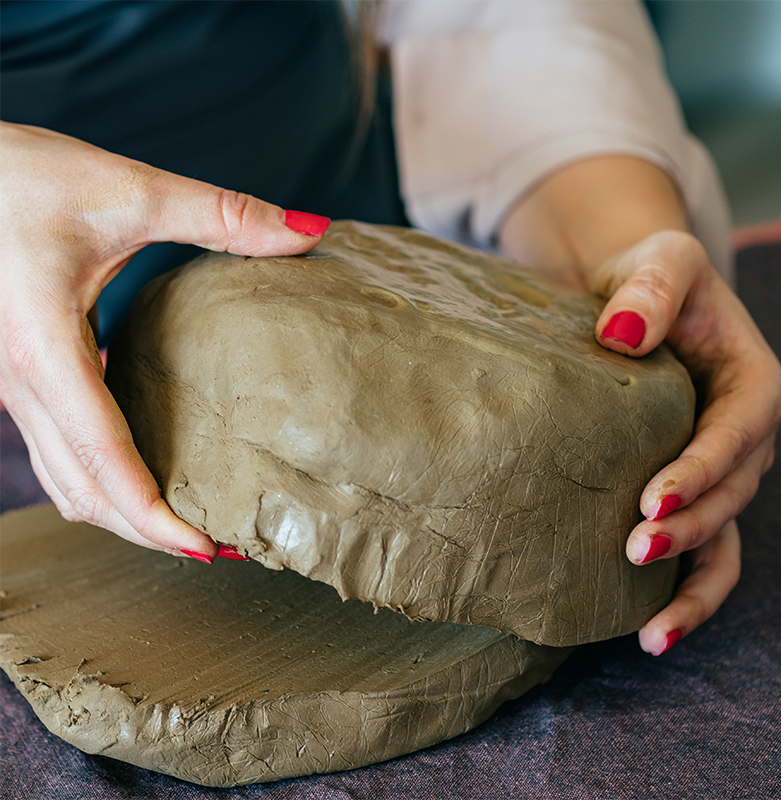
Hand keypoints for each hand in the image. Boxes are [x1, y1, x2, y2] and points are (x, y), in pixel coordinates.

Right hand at [0, 122, 329, 559]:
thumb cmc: (19, 175)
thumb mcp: (128, 191)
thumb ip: (222, 214)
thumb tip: (308, 233)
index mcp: (43, 348)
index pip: (102, 457)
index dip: (154, 515)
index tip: (207, 548)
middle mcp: (18, 381)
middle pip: (82, 489)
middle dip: (146, 529)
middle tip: (218, 544)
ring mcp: (10, 385)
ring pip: (63, 479)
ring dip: (123, 510)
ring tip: (189, 518)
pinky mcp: (18, 376)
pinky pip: (58, 449)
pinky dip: (102, 476)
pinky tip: (150, 464)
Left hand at [592, 230, 780, 654]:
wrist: (634, 301)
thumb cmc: (650, 279)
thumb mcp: (659, 263)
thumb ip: (650, 291)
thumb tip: (625, 337)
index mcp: (752, 382)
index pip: (736, 433)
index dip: (701, 469)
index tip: (653, 498)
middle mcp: (746, 435)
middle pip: (729, 493)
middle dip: (688, 527)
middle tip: (635, 548)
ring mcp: (721, 470)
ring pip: (724, 538)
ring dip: (692, 580)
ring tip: (651, 630)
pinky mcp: (690, 489)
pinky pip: (704, 549)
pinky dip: (687, 590)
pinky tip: (651, 629)